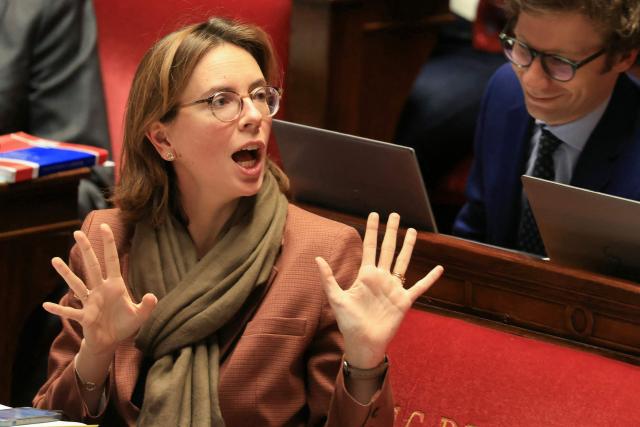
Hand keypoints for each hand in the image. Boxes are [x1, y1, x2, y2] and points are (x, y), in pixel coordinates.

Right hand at [43, 224, 156, 355]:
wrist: (111, 341)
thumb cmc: (124, 325)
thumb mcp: (139, 316)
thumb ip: (146, 306)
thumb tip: (152, 296)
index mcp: (115, 286)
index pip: (112, 261)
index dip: (109, 244)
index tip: (105, 227)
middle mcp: (100, 290)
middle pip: (92, 266)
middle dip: (86, 250)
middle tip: (77, 232)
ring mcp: (90, 302)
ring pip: (76, 284)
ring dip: (66, 273)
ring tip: (54, 260)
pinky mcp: (84, 316)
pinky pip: (69, 312)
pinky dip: (59, 309)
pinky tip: (46, 305)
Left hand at [316, 212, 442, 368]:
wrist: (363, 342)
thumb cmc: (348, 322)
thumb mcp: (336, 298)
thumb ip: (329, 278)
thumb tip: (317, 258)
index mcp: (365, 275)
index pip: (370, 247)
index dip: (372, 230)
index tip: (374, 214)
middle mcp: (381, 278)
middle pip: (388, 249)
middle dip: (391, 231)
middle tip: (394, 214)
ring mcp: (394, 288)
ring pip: (403, 261)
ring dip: (408, 246)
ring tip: (413, 230)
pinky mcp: (404, 301)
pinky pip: (419, 287)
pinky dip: (430, 278)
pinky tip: (439, 268)